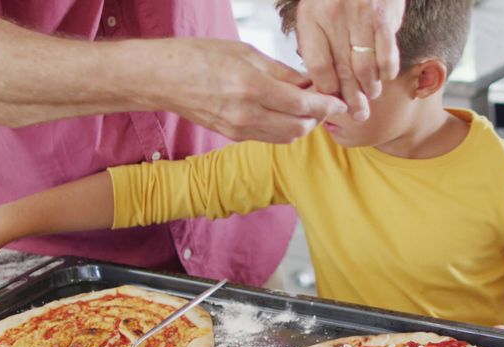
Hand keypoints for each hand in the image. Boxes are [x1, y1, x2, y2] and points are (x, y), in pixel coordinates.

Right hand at [148, 38, 346, 142]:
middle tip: (324, 101)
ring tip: (305, 107)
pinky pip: (269, 137)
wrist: (162, 79)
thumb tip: (309, 83)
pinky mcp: (233, 137)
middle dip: (318, 117)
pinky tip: (283, 112)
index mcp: (252, 88)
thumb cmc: (199, 57)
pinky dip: (283, 128)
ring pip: (287, 137)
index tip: (341, 102)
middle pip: (299, 127)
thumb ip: (281, 72)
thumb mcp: (245, 53)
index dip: (327, 105)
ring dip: (302, 125)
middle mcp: (247, 114)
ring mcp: (239, 130)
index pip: (303, 105)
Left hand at [295, 0, 404, 120]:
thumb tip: (322, 84)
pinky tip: (385, 76)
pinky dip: (387, 70)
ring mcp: (359, 16)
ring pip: (364, 66)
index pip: (317, 67)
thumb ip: (317, 43)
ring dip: (369, 87)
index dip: (326, 90)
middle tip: (358, 116)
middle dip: (350, 98)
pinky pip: (386, 54)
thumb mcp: (316, 11)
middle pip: (341, 71)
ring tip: (371, 97)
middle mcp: (333, 18)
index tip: (332, 103)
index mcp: (312, 18)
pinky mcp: (383, 16)